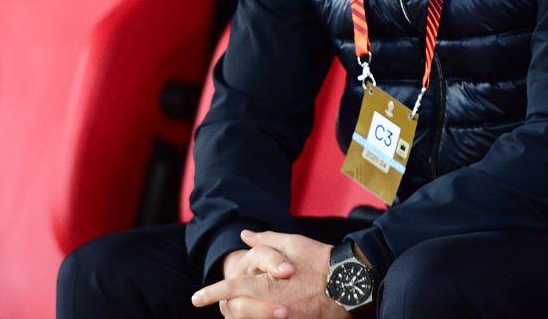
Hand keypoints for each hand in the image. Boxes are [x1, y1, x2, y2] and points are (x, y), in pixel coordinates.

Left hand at [192, 230, 349, 317]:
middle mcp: (271, 308)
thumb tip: (245, 236)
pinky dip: (257, 318)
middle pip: (235, 313)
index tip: (197, 297)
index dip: (211, 293)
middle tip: (220, 303)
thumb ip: (266, 239)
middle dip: (224, 308)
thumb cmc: (320, 260)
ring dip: (240, 316)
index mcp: (267, 285)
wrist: (349, 283)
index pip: (231, 290)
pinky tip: (255, 313)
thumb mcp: (293, 243)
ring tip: (234, 309)